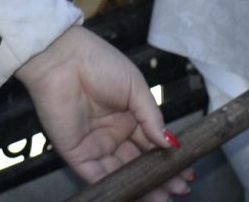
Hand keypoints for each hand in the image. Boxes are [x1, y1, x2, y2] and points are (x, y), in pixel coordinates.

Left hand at [16, 24, 192, 198]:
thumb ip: (152, 117)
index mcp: (128, 116)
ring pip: (122, 174)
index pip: (151, 144)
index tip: (185, 170)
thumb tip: (169, 142)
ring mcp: (95, 145)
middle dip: (159, 177)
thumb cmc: (99, 63)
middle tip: (179, 189)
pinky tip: (135, 193)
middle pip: (139, 163)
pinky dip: (115, 187)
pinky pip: (97, 177)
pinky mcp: (77, 154)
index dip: (167, 159)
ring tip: (163, 196)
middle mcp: (113, 134)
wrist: (64, 59)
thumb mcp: (136, 87)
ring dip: (142, 186)